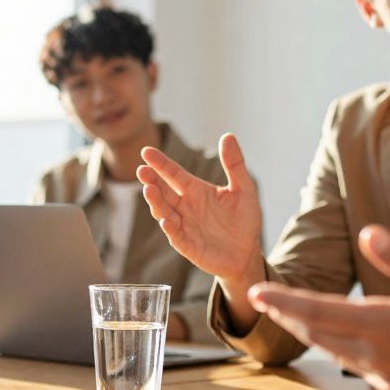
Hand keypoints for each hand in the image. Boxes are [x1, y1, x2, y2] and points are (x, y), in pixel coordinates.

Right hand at [137, 134, 262, 280]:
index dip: (161, 163)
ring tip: (149, 189)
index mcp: (196, 191)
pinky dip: (170, 228)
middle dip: (151, 181)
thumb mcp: (244, 189)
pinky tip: (166, 220)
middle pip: (164, 191)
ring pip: (164, 211)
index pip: (174, 174)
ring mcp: (184, 226)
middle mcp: (186, 207)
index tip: (147, 152)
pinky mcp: (188, 245)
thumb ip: (235, 164)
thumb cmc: (244, 221)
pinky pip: (175, 235)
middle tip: (142, 170)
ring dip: (156, 202)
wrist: (247, 253)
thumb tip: (228, 136)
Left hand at [249, 225, 389, 389]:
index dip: (284, 300)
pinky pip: (352, 361)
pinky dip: (334, 344)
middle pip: (316, 332)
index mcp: (381, 324)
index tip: (257, 293)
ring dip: (309, 330)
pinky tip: (338, 338)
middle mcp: (373, 352)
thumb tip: (367, 231)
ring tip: (292, 315)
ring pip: (332, 348)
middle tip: (264, 301)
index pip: (317, 310)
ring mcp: (382, 372)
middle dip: (288, 314)